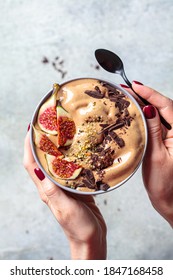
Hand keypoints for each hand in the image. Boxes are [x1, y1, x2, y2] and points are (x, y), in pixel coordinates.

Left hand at [23, 131, 106, 258]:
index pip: (31, 164)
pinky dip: (69, 156)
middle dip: (40, 141)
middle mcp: (51, 186)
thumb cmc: (78, 227)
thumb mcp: (64, 208)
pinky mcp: (74, 187)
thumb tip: (38, 170)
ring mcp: (63, 186)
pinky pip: (69, 167)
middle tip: (47, 125)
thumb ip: (53, 190)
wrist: (90, 239)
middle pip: (40, 159)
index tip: (31, 128)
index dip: (28, 145)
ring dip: (54, 146)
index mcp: (46, 190)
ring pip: (55, 162)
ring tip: (61, 131)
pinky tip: (76, 148)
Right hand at [132, 82, 172, 226]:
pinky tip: (134, 113)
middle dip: (146, 96)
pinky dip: (145, 117)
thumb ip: (153, 131)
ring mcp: (172, 136)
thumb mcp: (156, 155)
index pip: (167, 107)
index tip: (135, 85)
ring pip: (159, 114)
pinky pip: (156, 124)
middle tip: (127, 88)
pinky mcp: (166, 141)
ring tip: (128, 97)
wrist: (168, 200)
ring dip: (144, 105)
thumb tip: (148, 108)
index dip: (151, 94)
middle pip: (164, 107)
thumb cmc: (164, 183)